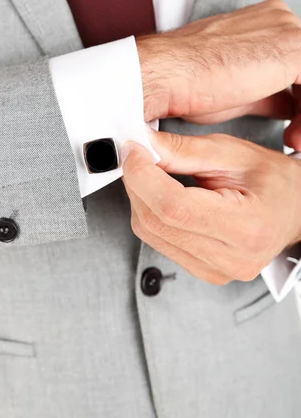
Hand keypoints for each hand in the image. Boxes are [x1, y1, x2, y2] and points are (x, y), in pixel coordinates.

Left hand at [122, 131, 300, 285]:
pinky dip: (151, 214)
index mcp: (246, 226)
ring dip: (141, 199)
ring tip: (155, 175)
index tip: (133, 151)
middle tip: (139, 156)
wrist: (295, 211)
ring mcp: (216, 270)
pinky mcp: (203, 271)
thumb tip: (142, 145)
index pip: (174, 207)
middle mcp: (230, 257)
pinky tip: (163, 197)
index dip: (143, 176)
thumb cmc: (275, 182)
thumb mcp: (233, 154)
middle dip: (137, 183)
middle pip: (155, 222)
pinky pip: (157, 243)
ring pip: (150, 234)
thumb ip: (183, 151)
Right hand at [137, 0, 300, 123]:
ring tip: (294, 142)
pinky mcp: (294, 49)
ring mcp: (288, 30)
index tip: (288, 127)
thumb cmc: (185, 84)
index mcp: (264, 22)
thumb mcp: (236, 92)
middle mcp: (279, 19)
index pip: (294, 65)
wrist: (164, 77)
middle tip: (293, 139)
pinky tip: (293, 136)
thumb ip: (267, 94)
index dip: (296, 99)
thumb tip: (286, 105)